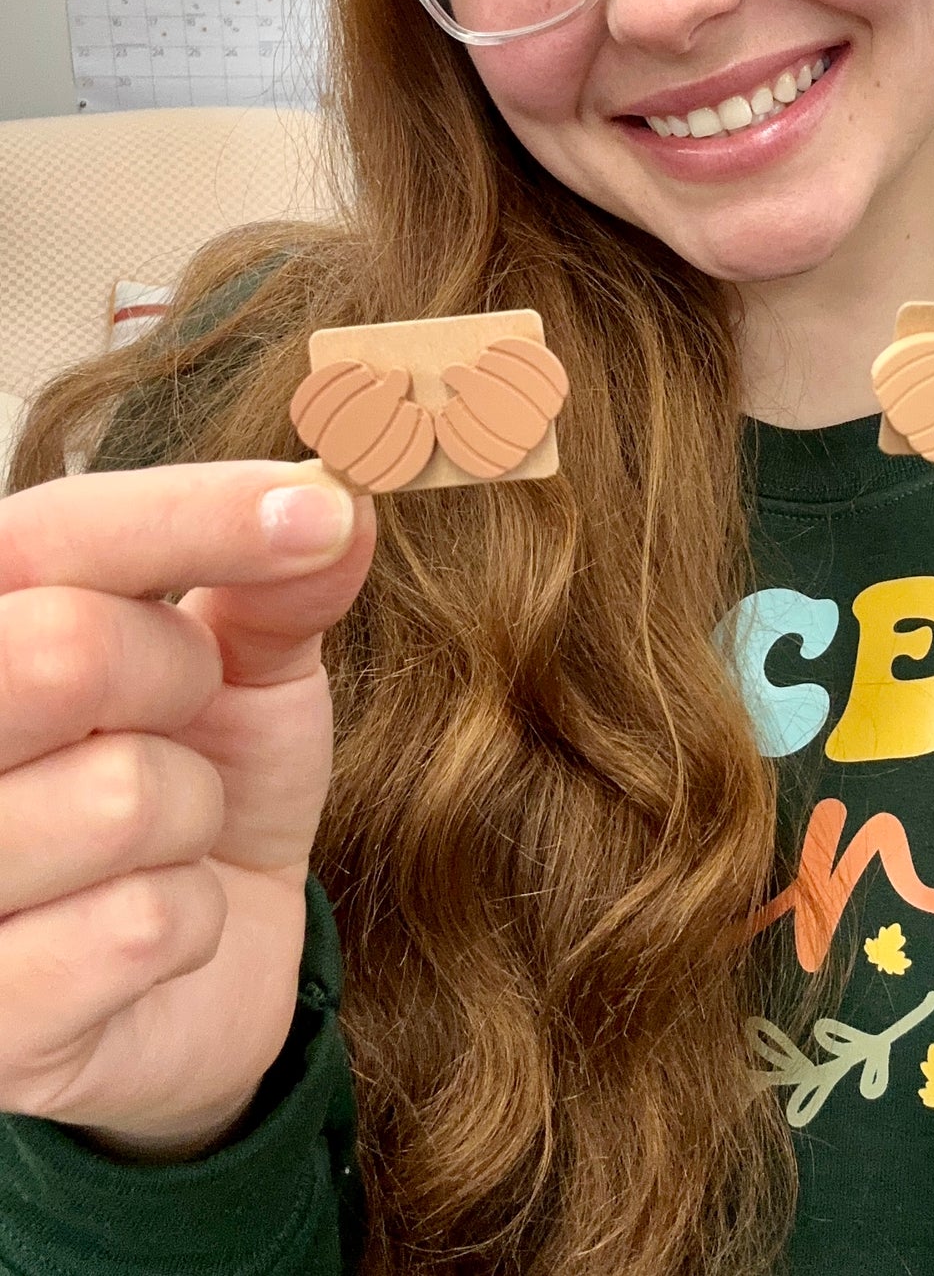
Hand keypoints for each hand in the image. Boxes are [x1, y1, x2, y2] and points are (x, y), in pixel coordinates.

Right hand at [0, 461, 374, 1153]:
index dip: (193, 514)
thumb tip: (345, 497)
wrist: (192, 973)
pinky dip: (189, 920)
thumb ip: (277, 583)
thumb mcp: (244, 668)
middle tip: (187, 710)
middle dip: (176, 676)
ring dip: (193, 816)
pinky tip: (149, 934)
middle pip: (61, 651)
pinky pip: (138, 927)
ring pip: (121, 795)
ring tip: (162, 836)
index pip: (50, 536)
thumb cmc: (197, 786)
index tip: (324, 510)